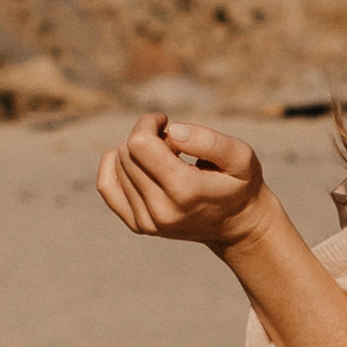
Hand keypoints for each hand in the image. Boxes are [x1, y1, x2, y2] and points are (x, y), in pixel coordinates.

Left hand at [95, 112, 271, 253]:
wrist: (236, 224)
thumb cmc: (239, 183)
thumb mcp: (240, 156)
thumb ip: (210, 141)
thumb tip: (172, 131)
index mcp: (186, 192)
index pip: (139, 144)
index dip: (148, 123)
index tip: (166, 121)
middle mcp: (161, 211)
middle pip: (127, 152)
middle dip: (145, 135)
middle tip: (172, 143)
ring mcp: (147, 222)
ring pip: (117, 165)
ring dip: (137, 151)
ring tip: (165, 157)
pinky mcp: (138, 225)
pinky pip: (107, 186)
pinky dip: (114, 165)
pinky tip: (136, 161)